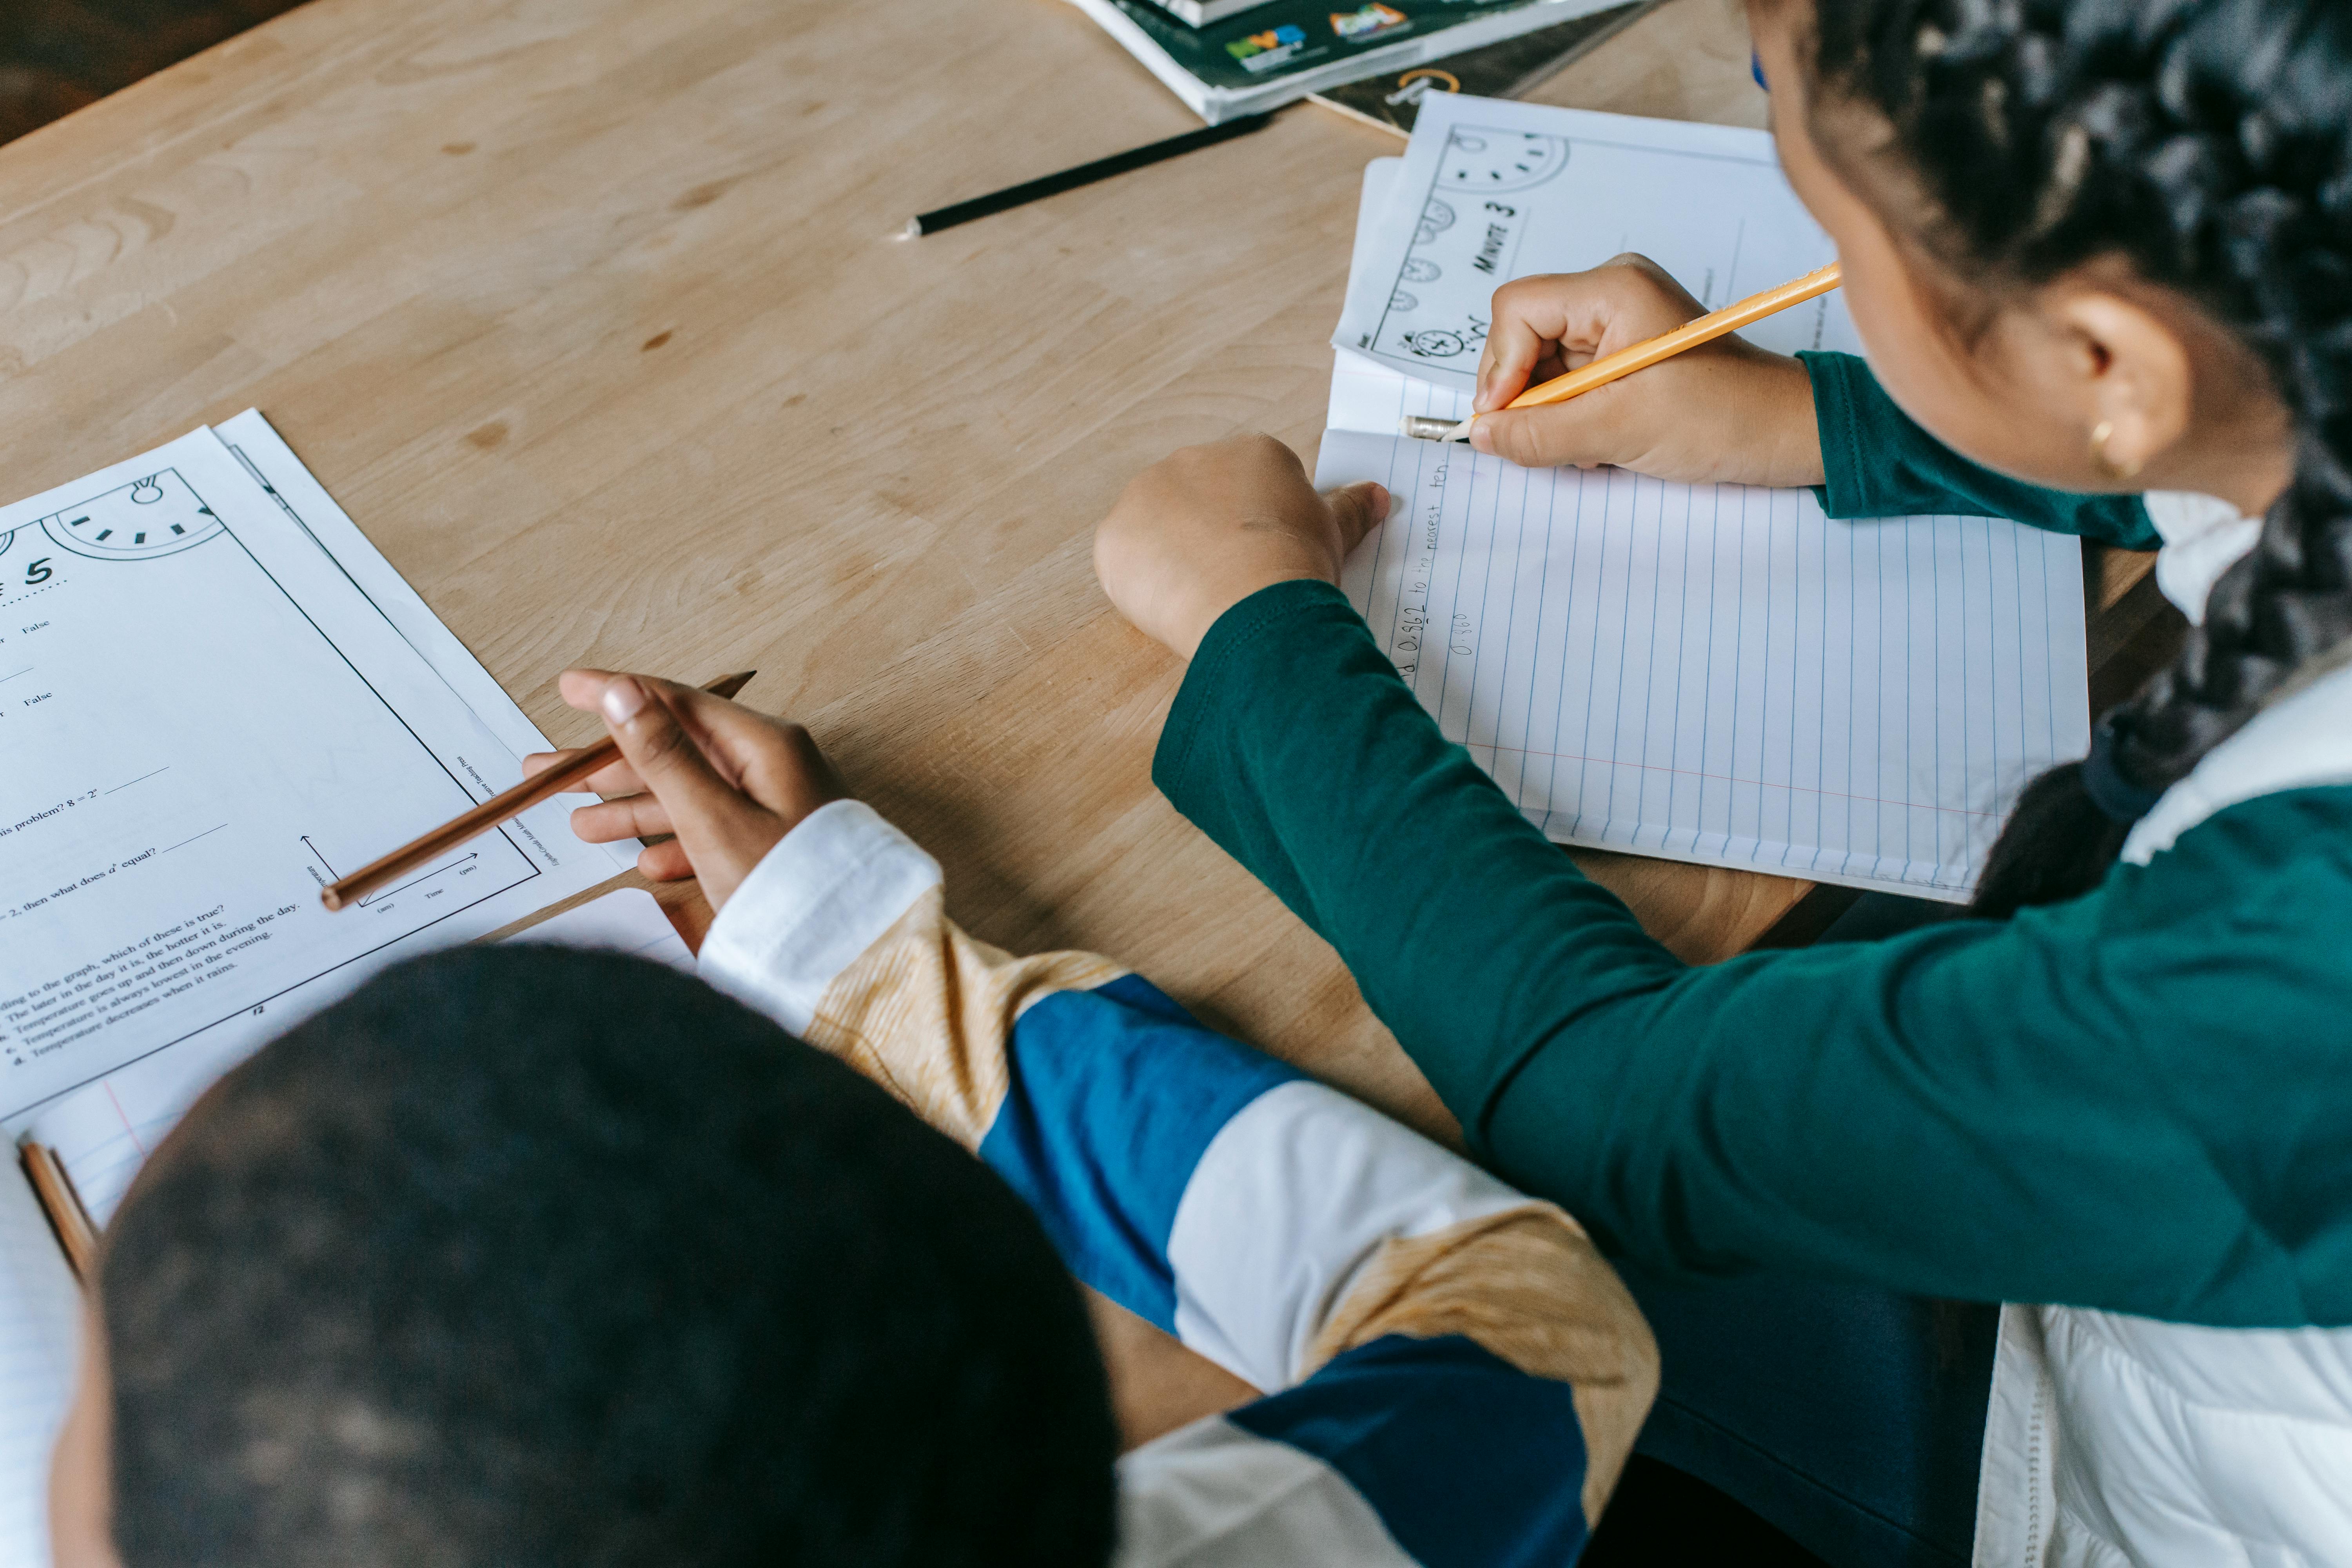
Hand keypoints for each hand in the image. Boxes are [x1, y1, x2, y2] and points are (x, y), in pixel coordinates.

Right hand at [522, 671, 847, 910]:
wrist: (855, 957)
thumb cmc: (790, 886)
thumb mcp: (713, 818)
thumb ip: (664, 756)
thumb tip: (622, 693)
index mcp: (765, 747)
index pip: (676, 704)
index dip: (618, 694)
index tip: (568, 687)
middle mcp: (775, 770)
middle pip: (677, 754)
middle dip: (610, 766)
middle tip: (548, 772)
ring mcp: (780, 811)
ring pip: (692, 799)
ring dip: (634, 810)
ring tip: (580, 826)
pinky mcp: (780, 852)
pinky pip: (717, 837)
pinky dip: (677, 846)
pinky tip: (646, 864)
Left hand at [1093, 434, 1389, 658]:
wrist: (1251, 598)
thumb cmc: (1297, 562)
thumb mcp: (1333, 532)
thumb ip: (1350, 508)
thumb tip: (1376, 494)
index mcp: (1251, 452)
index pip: (1252, 484)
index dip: (1262, 526)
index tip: (1270, 556)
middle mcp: (1194, 459)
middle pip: (1201, 499)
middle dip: (1214, 535)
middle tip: (1238, 579)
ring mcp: (1147, 494)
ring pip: (1159, 527)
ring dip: (1175, 555)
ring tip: (1206, 596)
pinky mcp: (1115, 535)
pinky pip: (1126, 559)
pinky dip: (1142, 582)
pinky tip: (1172, 606)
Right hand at [1470, 254, 1825, 486]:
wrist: (1785, 432)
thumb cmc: (1724, 417)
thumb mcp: (1621, 430)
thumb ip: (1540, 433)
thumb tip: (1482, 434)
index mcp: (1613, 290)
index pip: (1517, 309)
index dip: (1500, 367)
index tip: (1506, 419)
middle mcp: (1611, 294)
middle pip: (1523, 336)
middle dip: (1527, 394)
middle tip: (1549, 438)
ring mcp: (1619, 321)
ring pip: (1543, 364)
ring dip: (1551, 412)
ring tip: (1589, 442)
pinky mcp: (1626, 351)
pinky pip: (1570, 379)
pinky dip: (1573, 415)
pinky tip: (1601, 438)